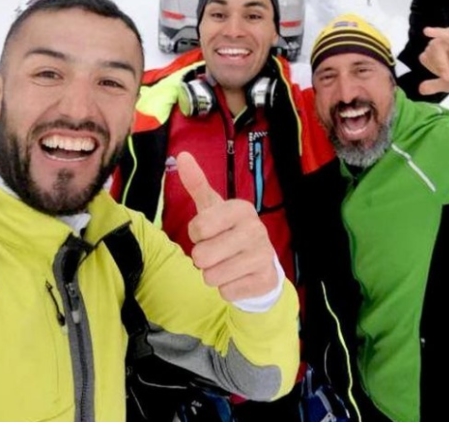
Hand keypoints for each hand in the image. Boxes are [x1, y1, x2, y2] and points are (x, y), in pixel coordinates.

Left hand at [180, 152, 277, 301]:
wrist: (260, 265)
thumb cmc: (228, 231)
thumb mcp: (212, 207)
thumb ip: (196, 183)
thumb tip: (182, 155)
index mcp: (241, 209)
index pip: (197, 228)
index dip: (196, 234)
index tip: (209, 232)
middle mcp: (257, 229)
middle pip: (202, 255)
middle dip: (202, 258)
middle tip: (217, 252)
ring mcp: (264, 256)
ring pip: (212, 276)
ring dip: (212, 275)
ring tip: (226, 265)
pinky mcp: (265, 281)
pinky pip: (226, 292)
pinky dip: (226, 289)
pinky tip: (238, 278)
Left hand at [417, 26, 448, 94]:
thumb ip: (435, 86)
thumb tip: (420, 89)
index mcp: (439, 56)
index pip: (426, 58)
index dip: (435, 69)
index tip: (448, 78)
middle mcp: (444, 46)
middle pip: (430, 52)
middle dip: (441, 67)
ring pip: (437, 46)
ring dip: (445, 62)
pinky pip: (448, 34)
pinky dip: (439, 33)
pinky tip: (428, 32)